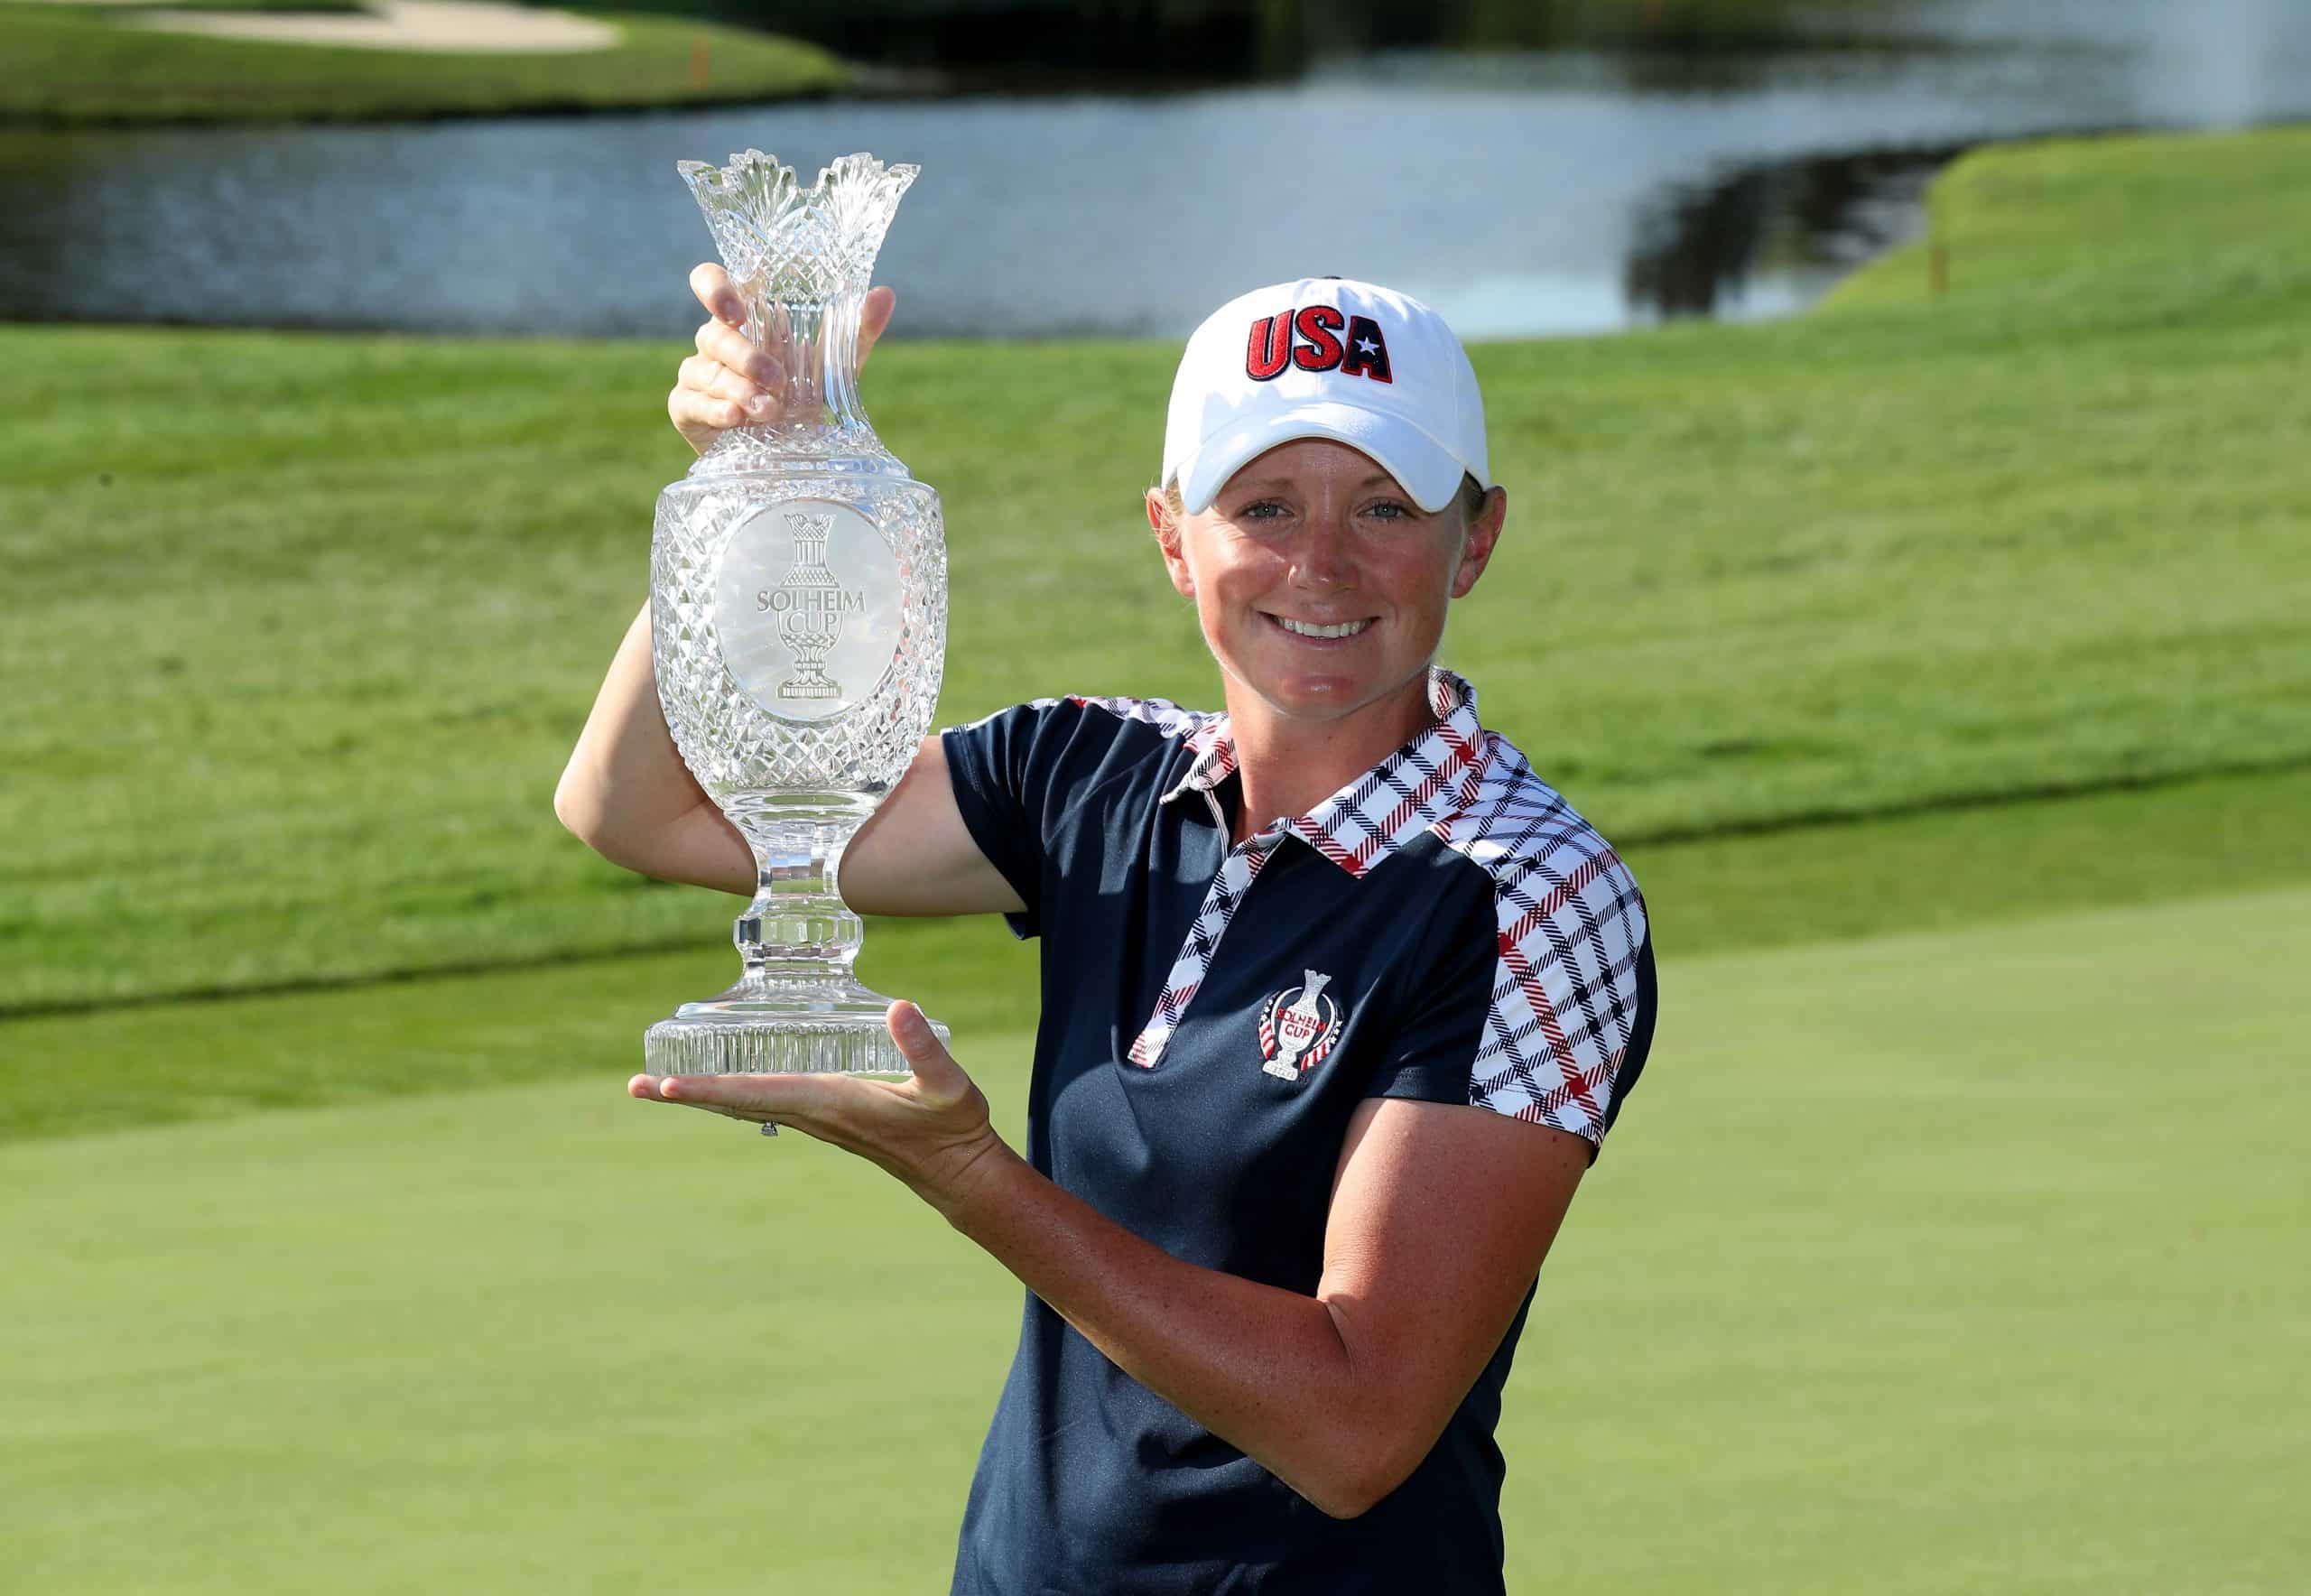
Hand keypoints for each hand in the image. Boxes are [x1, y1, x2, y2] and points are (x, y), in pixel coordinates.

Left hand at [628, 1001, 1011, 1217]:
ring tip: (658, 1087)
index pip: (755, 1094)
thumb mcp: (947, 1085)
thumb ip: (924, 1048)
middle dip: (685, 1094)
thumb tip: (899, 1008)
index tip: (664, 1085)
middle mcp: (812, 1114)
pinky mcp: (824, 1116)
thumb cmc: (952, 1127)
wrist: (957, 1171)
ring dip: (702, 1095)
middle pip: (735, 1102)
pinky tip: (720, 1087)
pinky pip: (764, 1104)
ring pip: (745, 1105)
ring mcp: (815, 1119)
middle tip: (634, 1087)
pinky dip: (732, 1094)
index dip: (708, 1088)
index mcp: (829, 1103)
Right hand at [669, 263, 897, 454]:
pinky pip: (692, 402)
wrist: (786, 456)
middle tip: (778, 380)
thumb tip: (884, 294)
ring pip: (707, 371)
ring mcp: (696, 374)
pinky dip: (717, 409)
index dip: (715, 288)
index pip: (710, 282)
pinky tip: (736, 417)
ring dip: (741, 390)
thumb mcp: (834, 369)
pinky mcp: (685, 407)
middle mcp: (715, 342)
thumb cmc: (803, 400)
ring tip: (770, 411)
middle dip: (747, 357)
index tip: (738, 311)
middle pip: (714, 334)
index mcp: (743, 321)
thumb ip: (856, 332)